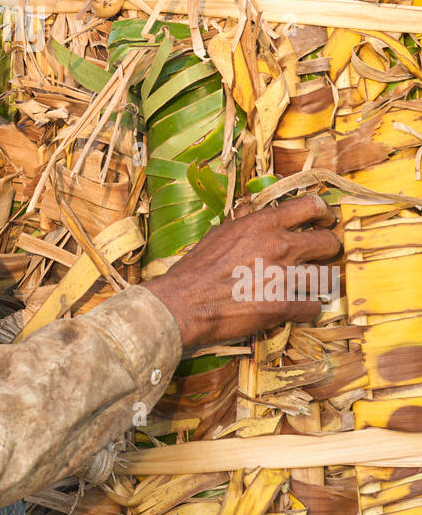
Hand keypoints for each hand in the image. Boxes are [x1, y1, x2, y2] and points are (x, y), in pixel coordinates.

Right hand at [145, 193, 340, 348]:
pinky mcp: (283, 306)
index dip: (323, 213)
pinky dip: (308, 308)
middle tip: (321, 257)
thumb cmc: (198, 267)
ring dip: (318, 282)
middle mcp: (280, 246)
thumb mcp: (219, 233)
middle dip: (328, 250)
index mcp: (264, 223)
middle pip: (329, 242)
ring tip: (309, 285)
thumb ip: (243, 221)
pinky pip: (314, 307)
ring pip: (327, 277)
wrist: (186, 302)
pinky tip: (297, 307)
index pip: (312, 206)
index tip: (324, 222)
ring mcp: (284, 277)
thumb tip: (252, 206)